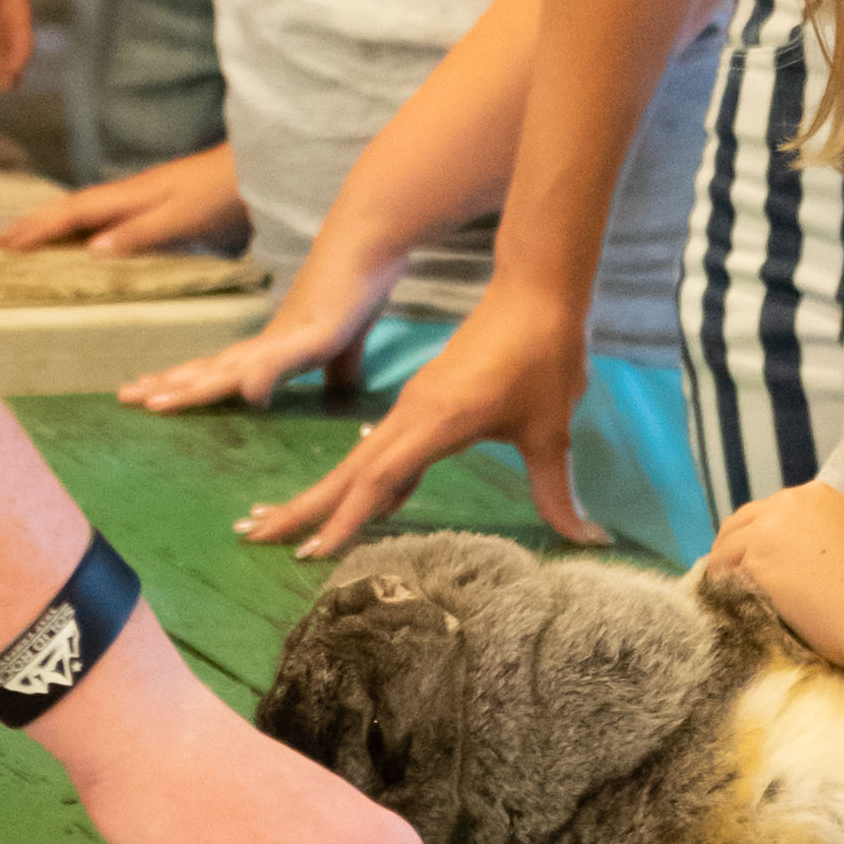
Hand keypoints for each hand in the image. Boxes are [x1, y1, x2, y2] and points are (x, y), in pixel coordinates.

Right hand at [0, 145, 247, 259]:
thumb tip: (91, 249)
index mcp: (131, 196)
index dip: (39, 230)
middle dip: (35, 224)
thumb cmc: (224, 193)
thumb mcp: (183, 217)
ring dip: (55, 224)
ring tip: (29, 238)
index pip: (73, 213)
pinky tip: (86, 237)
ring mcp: (145, 196)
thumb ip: (140, 233)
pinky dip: (83, 226)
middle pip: (72, 208)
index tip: (5, 246)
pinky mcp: (160, 203)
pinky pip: (107, 216)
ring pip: (87, 211)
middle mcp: (131, 194)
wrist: (260, 167)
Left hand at [121, 214, 406, 418]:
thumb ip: (340, 369)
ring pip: (232, 367)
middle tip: (125, 398)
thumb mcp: (344, 339)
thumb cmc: (354, 281)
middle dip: (169, 385)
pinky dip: (265, 374)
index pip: (219, 369)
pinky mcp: (318, 332)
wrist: (370, 235)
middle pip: (211, 370)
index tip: (149, 396)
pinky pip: (287, 358)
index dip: (185, 383)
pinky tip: (250, 393)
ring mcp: (289, 336)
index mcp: (272, 345)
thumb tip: (340, 392)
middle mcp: (270, 340)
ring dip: (194, 385)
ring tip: (155, 401)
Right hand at [231, 279, 597, 555]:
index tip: (312, 553)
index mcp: (434, 422)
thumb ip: (559, 490)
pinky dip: (361, 476)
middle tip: (253, 534)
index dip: (347, 519)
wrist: (535, 290)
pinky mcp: (423, 402)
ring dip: (321, 491)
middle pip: (348, 471)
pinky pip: (382, 448)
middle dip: (301, 506)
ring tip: (280, 519)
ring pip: (359, 459)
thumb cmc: (543, 355)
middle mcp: (411, 415)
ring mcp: (413, 407)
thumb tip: (589, 539)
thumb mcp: (550, 429)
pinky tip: (355, 496)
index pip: (379, 479)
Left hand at [698, 481, 843, 672]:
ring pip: (726, 548)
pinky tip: (727, 607)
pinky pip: (723, 575)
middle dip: (732, 550)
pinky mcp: (755, 561)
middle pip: (740, 523)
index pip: (767, 512)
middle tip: (728, 578)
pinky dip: (721, 590)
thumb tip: (785, 562)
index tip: (751, 559)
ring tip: (725, 595)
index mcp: (815, 494)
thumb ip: (812, 539)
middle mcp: (788, 502)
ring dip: (724, 570)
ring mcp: (768, 530)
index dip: (755, 538)